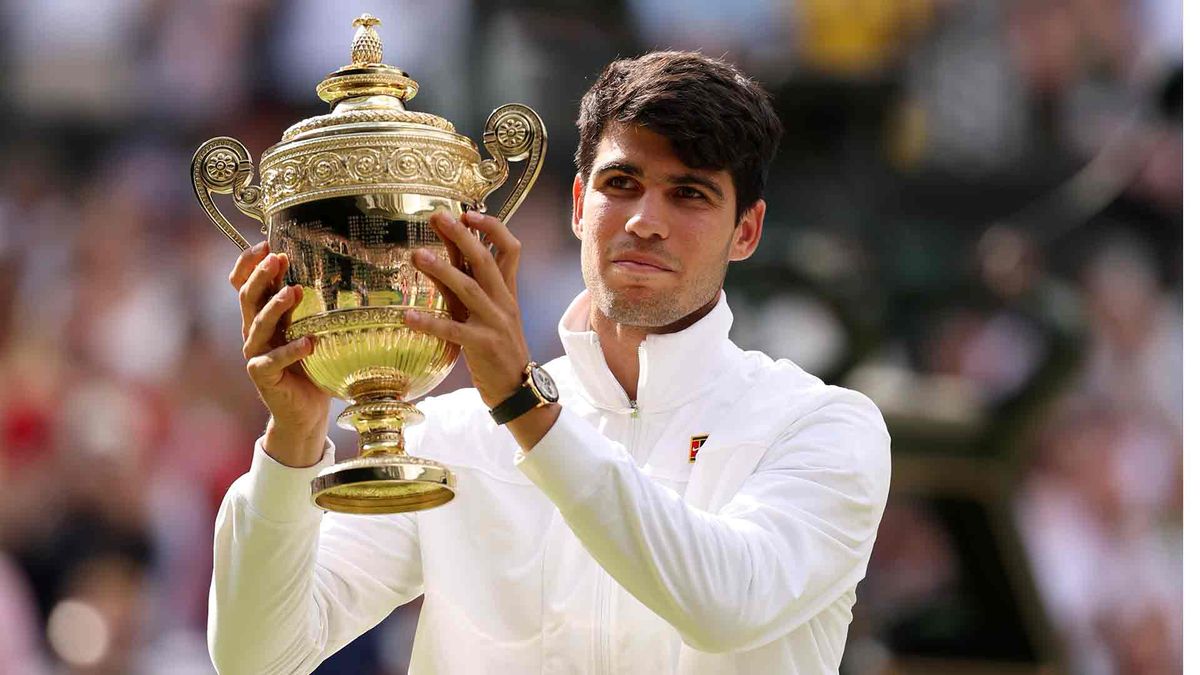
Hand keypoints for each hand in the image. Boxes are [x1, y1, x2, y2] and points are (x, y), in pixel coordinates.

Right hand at [230, 243, 330, 466]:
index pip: (243, 284)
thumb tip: (341, 272)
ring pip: (256, 325)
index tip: (265, 242)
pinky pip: (273, 361)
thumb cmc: (313, 366)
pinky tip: (309, 343)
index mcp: (263, 317)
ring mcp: (255, 354)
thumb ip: (314, 308)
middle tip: (278, 258)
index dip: (248, 264)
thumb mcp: (313, 330)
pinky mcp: (263, 377)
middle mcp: (254, 333)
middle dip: (261, 276)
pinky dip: (291, 351)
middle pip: (247, 298)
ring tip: (295, 291)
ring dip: (275, 306)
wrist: (306, 410)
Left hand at [406, 210, 530, 408]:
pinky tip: (407, 316)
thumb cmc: (497, 347)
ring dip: (442, 270)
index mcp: (507, 291)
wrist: (517, 387)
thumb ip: (467, 285)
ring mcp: (495, 323)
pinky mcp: (483, 346)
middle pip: (486, 261)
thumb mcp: (485, 312)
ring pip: (469, 289)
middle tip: (438, 216)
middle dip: (462, 236)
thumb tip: (444, 255)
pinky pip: (453, 331)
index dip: (492, 228)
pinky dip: (430, 323)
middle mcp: (504, 302)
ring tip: (416, 255)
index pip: (510, 249)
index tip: (468, 213)